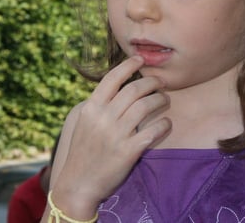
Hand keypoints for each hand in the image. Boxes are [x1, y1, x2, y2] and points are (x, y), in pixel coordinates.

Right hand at [51, 56, 171, 215]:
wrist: (78, 185)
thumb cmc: (83, 152)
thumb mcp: (83, 123)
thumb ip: (99, 105)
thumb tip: (119, 86)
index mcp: (91, 109)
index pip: (112, 78)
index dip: (128, 65)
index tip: (140, 59)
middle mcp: (102, 118)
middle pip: (134, 89)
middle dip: (151, 82)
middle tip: (161, 82)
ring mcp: (115, 135)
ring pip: (145, 106)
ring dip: (160, 100)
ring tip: (165, 100)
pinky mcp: (128, 151)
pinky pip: (153, 130)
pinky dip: (164, 124)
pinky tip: (167, 123)